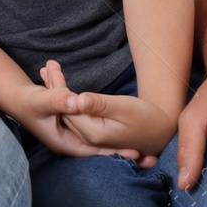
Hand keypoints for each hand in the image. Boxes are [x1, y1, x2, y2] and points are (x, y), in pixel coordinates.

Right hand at [3, 74, 131, 159]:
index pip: (94, 151)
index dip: (115, 152)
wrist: (15, 97)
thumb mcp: (43, 100)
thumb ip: (60, 100)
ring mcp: (71, 135)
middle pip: (99, 149)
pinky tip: (121, 132)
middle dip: (119, 149)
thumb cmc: (27, 101)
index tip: (136, 154)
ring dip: (114, 141)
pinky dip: (108, 132)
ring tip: (140, 151)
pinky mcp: (74, 126)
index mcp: (63, 142)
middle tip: (146, 156)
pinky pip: (95, 130)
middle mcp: (69, 142)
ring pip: (99, 140)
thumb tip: (78, 100)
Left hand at [41, 62, 159, 165]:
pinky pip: (77, 115)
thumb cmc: (145, 116)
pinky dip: (69, 100)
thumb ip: (99, 104)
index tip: (49, 69)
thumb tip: (76, 99)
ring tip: (48, 73)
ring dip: (59, 93)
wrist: (160, 130)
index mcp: (94, 133)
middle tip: (45, 67)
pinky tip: (64, 88)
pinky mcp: (95, 134)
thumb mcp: (124, 107)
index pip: (68, 109)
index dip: (58, 88)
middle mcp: (89, 139)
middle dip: (55, 89)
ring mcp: (91, 139)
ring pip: (69, 113)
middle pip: (66, 112)